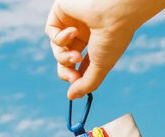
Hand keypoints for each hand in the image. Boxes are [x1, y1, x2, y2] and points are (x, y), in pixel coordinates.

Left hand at [45, 0, 164, 99]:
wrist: (113, 13)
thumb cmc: (112, 39)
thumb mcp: (101, 67)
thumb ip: (86, 84)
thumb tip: (71, 97)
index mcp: (96, 44)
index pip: (79, 66)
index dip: (75, 77)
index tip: (76, 83)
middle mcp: (83, 33)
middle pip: (64, 59)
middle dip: (66, 70)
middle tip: (72, 76)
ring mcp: (71, 22)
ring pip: (57, 48)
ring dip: (63, 57)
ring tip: (76, 56)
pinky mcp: (60, 12)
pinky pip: (51, 32)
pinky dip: (60, 38)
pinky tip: (73, 32)